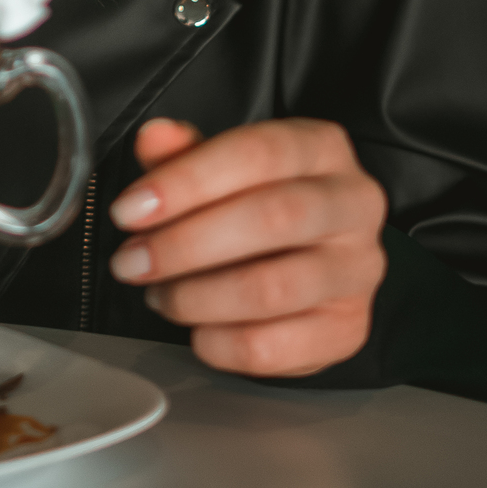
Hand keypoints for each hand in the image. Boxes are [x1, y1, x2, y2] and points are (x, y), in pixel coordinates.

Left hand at [107, 117, 387, 376]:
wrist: (310, 252)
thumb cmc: (258, 198)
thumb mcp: (221, 164)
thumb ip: (184, 152)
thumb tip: (153, 140)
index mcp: (322, 147)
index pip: (257, 153)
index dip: (186, 182)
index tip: (129, 210)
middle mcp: (354, 204)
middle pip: (271, 218)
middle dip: (185, 244)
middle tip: (131, 261)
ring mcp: (357, 271)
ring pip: (273, 288)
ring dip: (197, 297)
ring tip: (159, 295)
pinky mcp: (347, 330)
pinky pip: (276, 347)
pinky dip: (221, 344)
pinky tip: (196, 330)